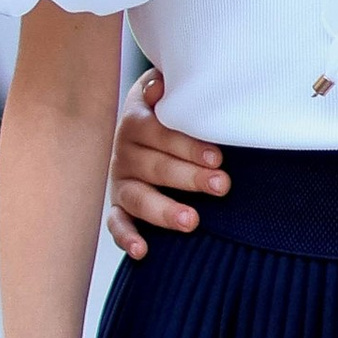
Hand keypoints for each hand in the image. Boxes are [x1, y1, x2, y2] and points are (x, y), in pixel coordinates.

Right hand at [105, 67, 227, 260]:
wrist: (143, 122)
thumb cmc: (168, 107)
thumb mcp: (169, 90)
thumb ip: (168, 88)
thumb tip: (160, 86)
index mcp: (137, 120)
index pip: (160, 133)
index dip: (188, 146)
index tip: (218, 157)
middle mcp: (125, 152)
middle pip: (155, 167)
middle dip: (190, 177)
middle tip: (222, 185)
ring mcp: (121, 181)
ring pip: (137, 198)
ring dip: (164, 210)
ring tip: (192, 221)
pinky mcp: (119, 205)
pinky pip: (116, 223)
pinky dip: (125, 237)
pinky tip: (142, 251)